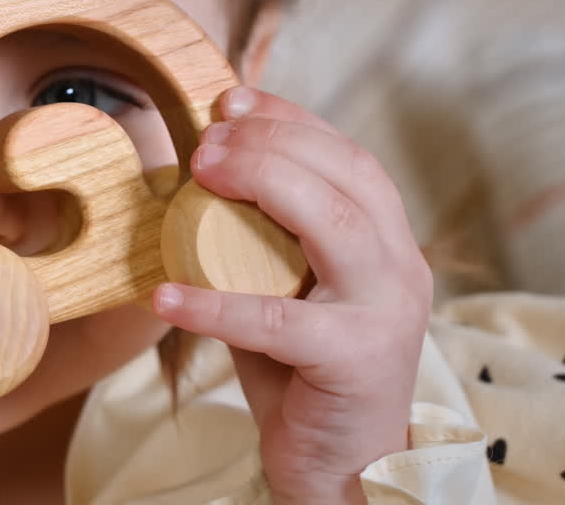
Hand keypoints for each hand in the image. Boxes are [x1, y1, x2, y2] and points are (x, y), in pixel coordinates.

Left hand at [152, 87, 432, 503]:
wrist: (343, 464)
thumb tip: (187, 183)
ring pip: (331, 223)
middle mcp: (400, 266)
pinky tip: (164, 295)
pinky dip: (214, 303)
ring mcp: (385, 312)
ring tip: (198, 174)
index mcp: (385, 241)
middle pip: (345, 175)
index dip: (290, 118)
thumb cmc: (301, 372)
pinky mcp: (355, 360)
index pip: (348, 157)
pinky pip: (276, 320)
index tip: (230, 99)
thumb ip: (255, 241)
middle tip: (205, 141)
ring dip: (261, 185)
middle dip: (270, 142)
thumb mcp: (282, 289)